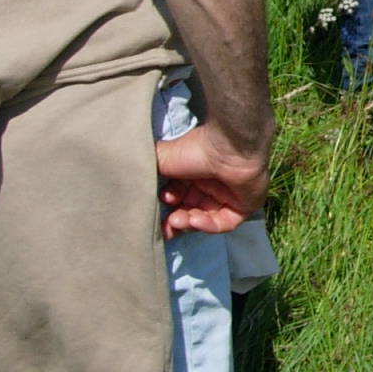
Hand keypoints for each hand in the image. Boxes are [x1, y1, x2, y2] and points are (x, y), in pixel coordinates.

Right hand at [156, 120, 268, 237]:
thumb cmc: (193, 150)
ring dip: (189, 223)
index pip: (176, 201)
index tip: (152, 215)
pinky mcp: (244, 205)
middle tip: (165, 225)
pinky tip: (196, 220)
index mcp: (192, 176)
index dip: (164, 210)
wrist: (226, 145)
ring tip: (178, 219)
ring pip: (205, 220)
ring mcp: (228, 196)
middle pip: (189, 213)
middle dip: (175, 221)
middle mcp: (209, 186)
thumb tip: (128, 183)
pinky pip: (225, 223)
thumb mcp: (161, 159)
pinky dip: (209, 225)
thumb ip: (148, 172)